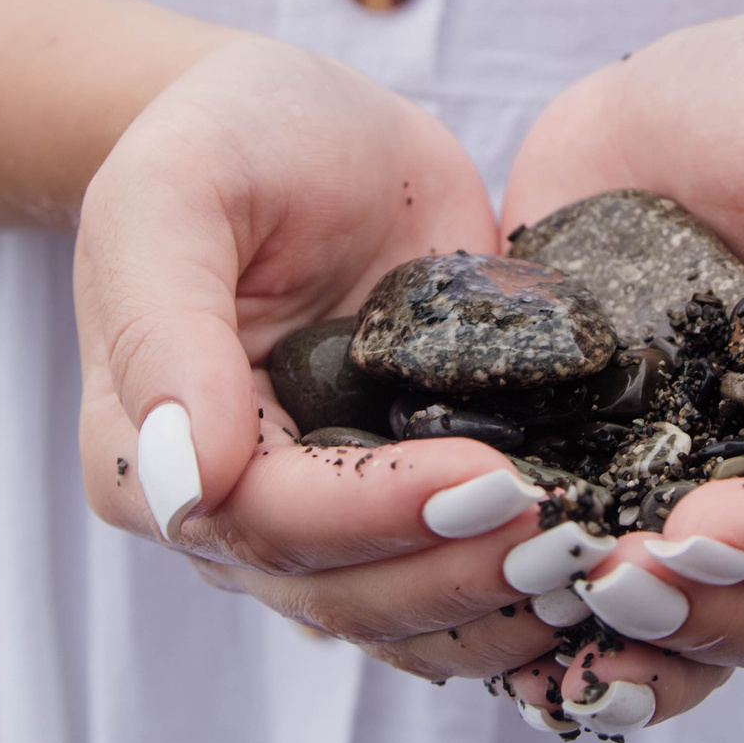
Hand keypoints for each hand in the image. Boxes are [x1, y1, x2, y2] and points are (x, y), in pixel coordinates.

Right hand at [73, 38, 572, 681]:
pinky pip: (450, 592)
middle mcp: (229, 511)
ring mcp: (321, 521)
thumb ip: (161, 328)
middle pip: (342, 593)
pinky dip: (520, 602)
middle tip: (570, 527)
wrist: (302, 125)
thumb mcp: (176, 193)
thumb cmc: (227, 138)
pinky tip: (597, 573)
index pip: (266, 524)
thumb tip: (184, 486)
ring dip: (499, 605)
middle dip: (458, 569)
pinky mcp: (400, 508)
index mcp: (146, 450)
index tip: (489, 476)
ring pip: (403, 617)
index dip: (379, 516)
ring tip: (595, 553)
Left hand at [494, 12, 743, 733]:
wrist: (674, 91)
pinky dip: (541, 627)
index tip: (699, 529)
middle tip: (609, 581)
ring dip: (623, 648)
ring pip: (674, 621)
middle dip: (698, 614)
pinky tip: (493, 635)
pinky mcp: (573, 465)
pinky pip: (570, 579)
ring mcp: (668, 478)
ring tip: (549, 624)